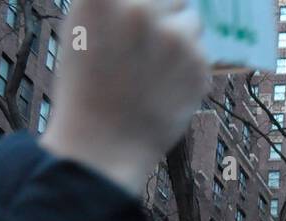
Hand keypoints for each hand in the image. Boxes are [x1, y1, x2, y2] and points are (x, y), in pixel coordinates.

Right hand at [41, 0, 209, 195]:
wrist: (105, 141)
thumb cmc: (88, 82)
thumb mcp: (83, 26)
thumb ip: (116, 2)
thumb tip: (153, 0)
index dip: (148, 6)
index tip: (143, 18)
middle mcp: (140, 10)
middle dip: (163, 13)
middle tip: (147, 45)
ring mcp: (172, 38)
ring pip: (191, 20)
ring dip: (179, 36)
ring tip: (155, 66)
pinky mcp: (199, 65)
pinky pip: (201, 52)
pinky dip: (189, 65)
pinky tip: (165, 85)